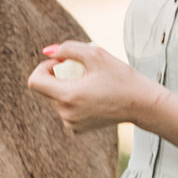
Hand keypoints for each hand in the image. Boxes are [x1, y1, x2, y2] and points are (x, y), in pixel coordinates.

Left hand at [28, 39, 147, 134]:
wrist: (142, 105)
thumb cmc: (121, 77)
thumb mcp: (96, 54)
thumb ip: (68, 48)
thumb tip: (47, 52)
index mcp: (68, 96)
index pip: (35, 81)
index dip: (44, 67)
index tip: (61, 63)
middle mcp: (66, 113)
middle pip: (45, 89)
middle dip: (58, 76)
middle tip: (82, 70)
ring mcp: (71, 123)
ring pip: (55, 99)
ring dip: (66, 87)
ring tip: (91, 83)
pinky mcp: (77, 129)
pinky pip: (65, 109)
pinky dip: (73, 99)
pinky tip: (93, 96)